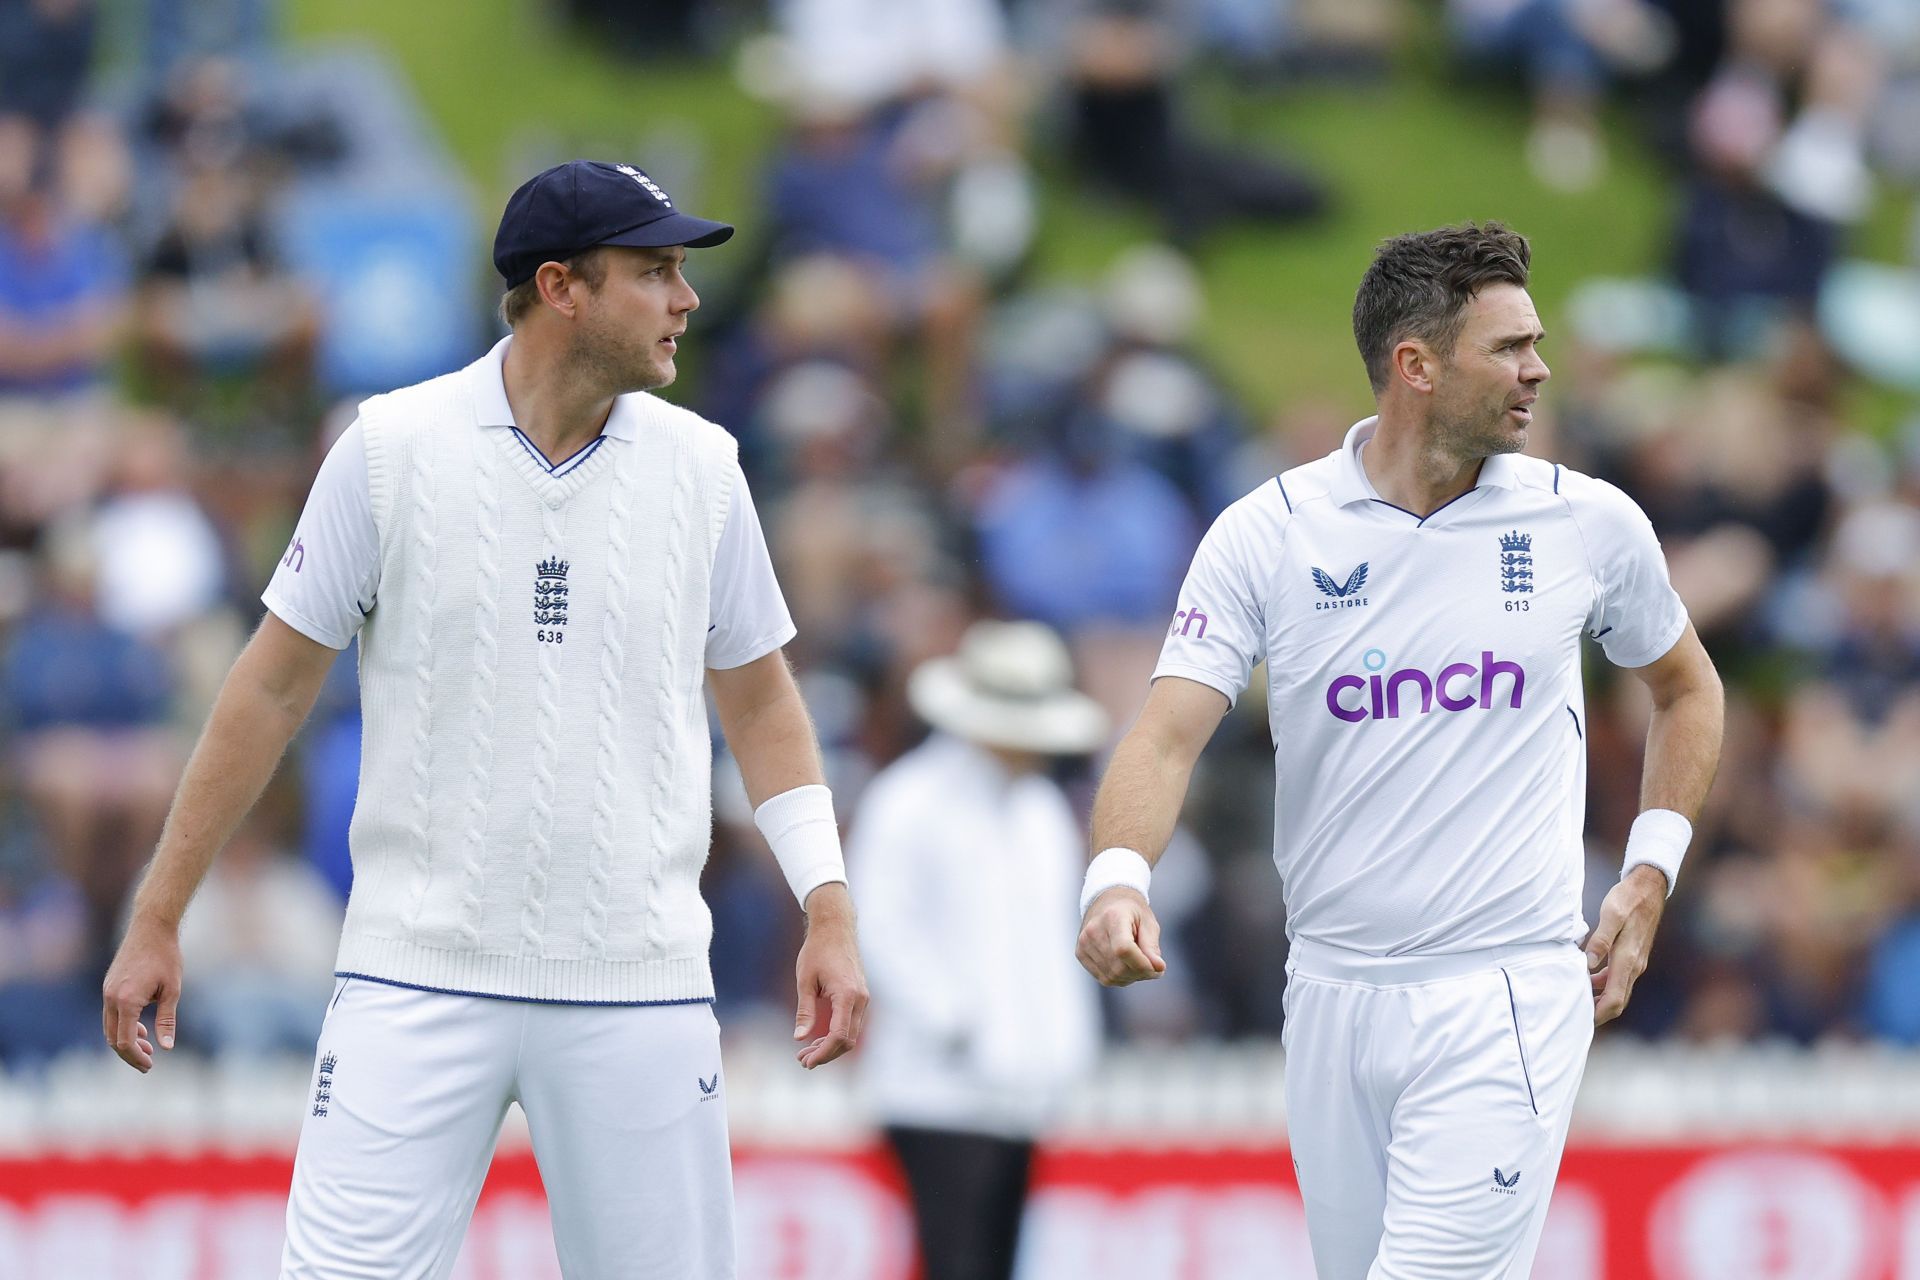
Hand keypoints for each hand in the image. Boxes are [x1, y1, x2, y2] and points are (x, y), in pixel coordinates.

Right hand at [101, 915, 183, 1071]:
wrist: (151, 928)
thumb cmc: (166, 957)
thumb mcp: (172, 990)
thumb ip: (167, 1020)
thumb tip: (165, 1048)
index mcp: (126, 1001)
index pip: (124, 1040)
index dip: (136, 1057)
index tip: (150, 1065)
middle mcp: (111, 997)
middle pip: (112, 1038)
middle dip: (129, 1054)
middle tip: (148, 1064)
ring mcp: (107, 991)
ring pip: (109, 1027)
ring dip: (125, 1040)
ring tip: (147, 1048)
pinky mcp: (109, 986)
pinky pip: (111, 1014)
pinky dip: (123, 1026)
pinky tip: (141, 1030)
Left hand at [793, 883, 867, 1068]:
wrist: (835, 928)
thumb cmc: (817, 951)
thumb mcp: (805, 981)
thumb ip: (805, 1011)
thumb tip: (799, 1037)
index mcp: (847, 995)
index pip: (839, 1036)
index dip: (823, 1053)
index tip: (806, 1061)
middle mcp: (860, 999)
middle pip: (848, 1040)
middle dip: (826, 1054)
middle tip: (802, 1060)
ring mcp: (863, 998)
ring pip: (851, 1034)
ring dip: (831, 1047)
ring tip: (807, 1052)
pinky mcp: (860, 996)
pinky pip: (852, 1023)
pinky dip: (837, 1035)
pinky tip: (819, 1038)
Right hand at [1076, 887, 1166, 986]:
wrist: (1106, 901)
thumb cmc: (1131, 912)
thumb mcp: (1148, 922)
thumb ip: (1152, 946)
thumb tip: (1158, 968)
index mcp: (1112, 917)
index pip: (1124, 949)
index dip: (1143, 964)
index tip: (1159, 967)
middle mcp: (1093, 931)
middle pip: (1119, 967)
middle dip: (1141, 972)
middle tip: (1153, 966)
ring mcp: (1084, 944)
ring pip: (1112, 977)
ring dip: (1131, 976)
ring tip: (1139, 963)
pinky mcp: (1080, 954)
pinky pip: (1104, 978)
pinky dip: (1120, 977)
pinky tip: (1126, 965)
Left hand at [1585, 864, 1667, 1025]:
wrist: (1649, 888)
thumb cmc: (1628, 899)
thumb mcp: (1611, 914)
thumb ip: (1601, 939)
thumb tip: (1588, 964)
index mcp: (1628, 959)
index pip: (1615, 998)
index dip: (1598, 1013)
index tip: (1581, 1020)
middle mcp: (1634, 966)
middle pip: (1617, 1001)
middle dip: (1598, 1013)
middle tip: (1575, 1017)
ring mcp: (1635, 963)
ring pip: (1618, 991)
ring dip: (1599, 999)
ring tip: (1576, 999)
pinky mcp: (1633, 956)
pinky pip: (1618, 979)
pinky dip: (1603, 985)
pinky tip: (1586, 979)